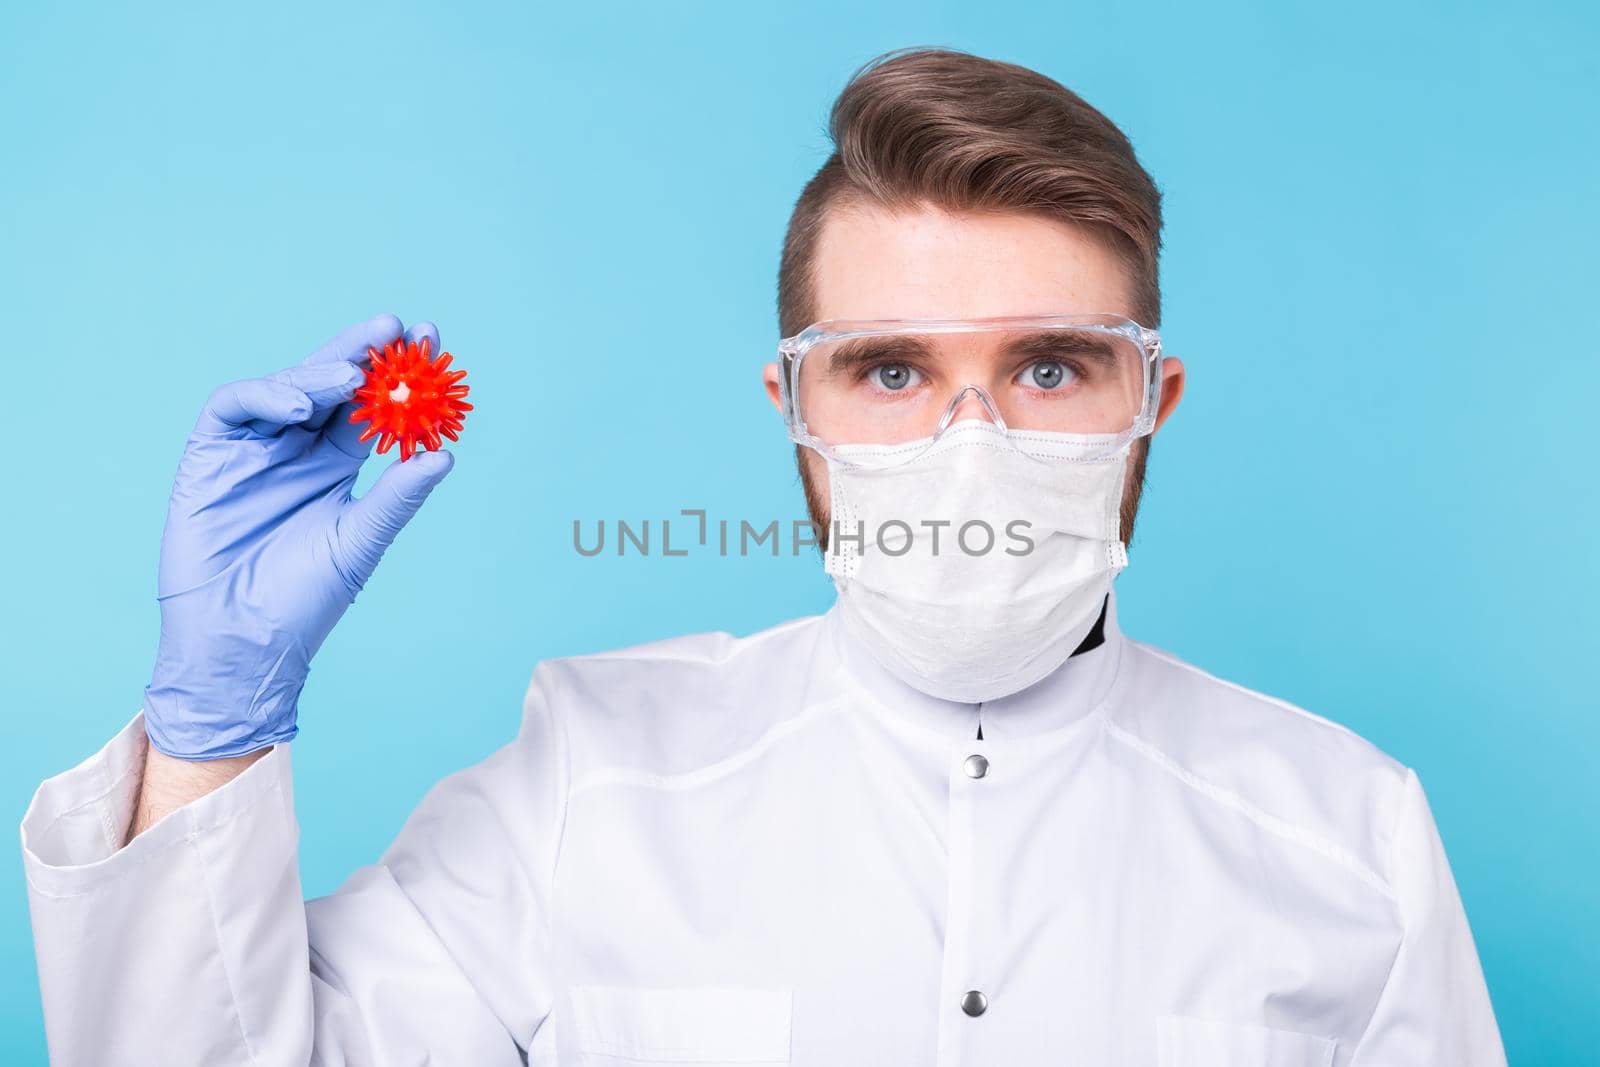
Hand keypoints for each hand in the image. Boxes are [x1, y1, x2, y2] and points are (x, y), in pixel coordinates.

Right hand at [143, 314, 456, 758]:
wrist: (241, 642)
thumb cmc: (303, 600)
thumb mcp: (361, 541)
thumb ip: (398, 496)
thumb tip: (446, 456)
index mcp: (336, 464)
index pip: (371, 406)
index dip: (399, 373)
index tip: (433, 342)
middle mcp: (296, 448)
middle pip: (330, 384)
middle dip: (362, 352)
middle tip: (396, 327)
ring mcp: (253, 449)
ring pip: (286, 387)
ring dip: (319, 373)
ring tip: (353, 377)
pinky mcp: (210, 455)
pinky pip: (234, 407)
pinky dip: (266, 396)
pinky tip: (299, 407)